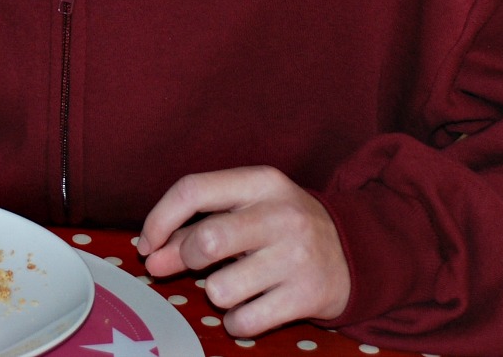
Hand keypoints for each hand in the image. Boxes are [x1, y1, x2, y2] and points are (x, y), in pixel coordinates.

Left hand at [136, 166, 350, 335]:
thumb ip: (194, 229)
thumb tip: (151, 256)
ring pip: (220, 288)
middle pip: (206, 240)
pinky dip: (236, 322)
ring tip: (237, 284)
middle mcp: (279, 214)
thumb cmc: (282, 228)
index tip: (148, 243)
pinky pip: (243, 322)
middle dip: (188, 258)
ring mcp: (296, 256)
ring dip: (216, 293)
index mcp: (260, 181)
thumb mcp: (246, 211)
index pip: (193, 189)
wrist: (354, 252)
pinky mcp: (306, 296)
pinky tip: (250, 307)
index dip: (159, 219)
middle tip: (198, 264)